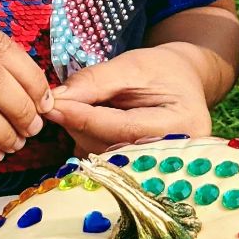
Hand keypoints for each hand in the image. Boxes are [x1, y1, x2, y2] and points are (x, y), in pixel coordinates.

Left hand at [46, 45, 211, 154]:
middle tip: (61, 102)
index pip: (125, 128)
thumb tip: (58, 99)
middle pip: (114, 149)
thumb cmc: (163, 70)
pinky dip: (91, 143)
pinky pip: (107, 164)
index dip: (86, 119)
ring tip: (84, 107)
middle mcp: (176, 157)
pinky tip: (93, 124)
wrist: (183, 84)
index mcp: (183, 124)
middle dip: (81, 126)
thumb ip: (96, 82)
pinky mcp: (143, 173)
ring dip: (83, 134)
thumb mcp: (132, 65)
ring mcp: (161, 170)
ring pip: (105, 159)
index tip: (54, 106)